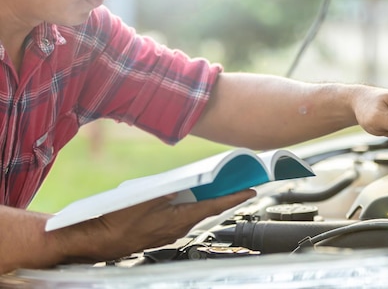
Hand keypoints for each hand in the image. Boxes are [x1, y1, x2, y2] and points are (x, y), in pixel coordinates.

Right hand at [52, 189, 255, 262]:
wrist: (98, 241)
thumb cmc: (117, 223)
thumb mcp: (142, 200)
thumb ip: (163, 191)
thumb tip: (178, 186)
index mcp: (178, 219)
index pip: (213, 207)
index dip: (234, 198)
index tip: (250, 191)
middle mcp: (178, 228)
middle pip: (207, 210)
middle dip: (223, 198)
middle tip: (237, 185)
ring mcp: (170, 232)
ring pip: (195, 214)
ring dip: (206, 202)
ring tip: (216, 188)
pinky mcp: (162, 233)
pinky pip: (182, 218)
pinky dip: (190, 207)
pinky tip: (187, 198)